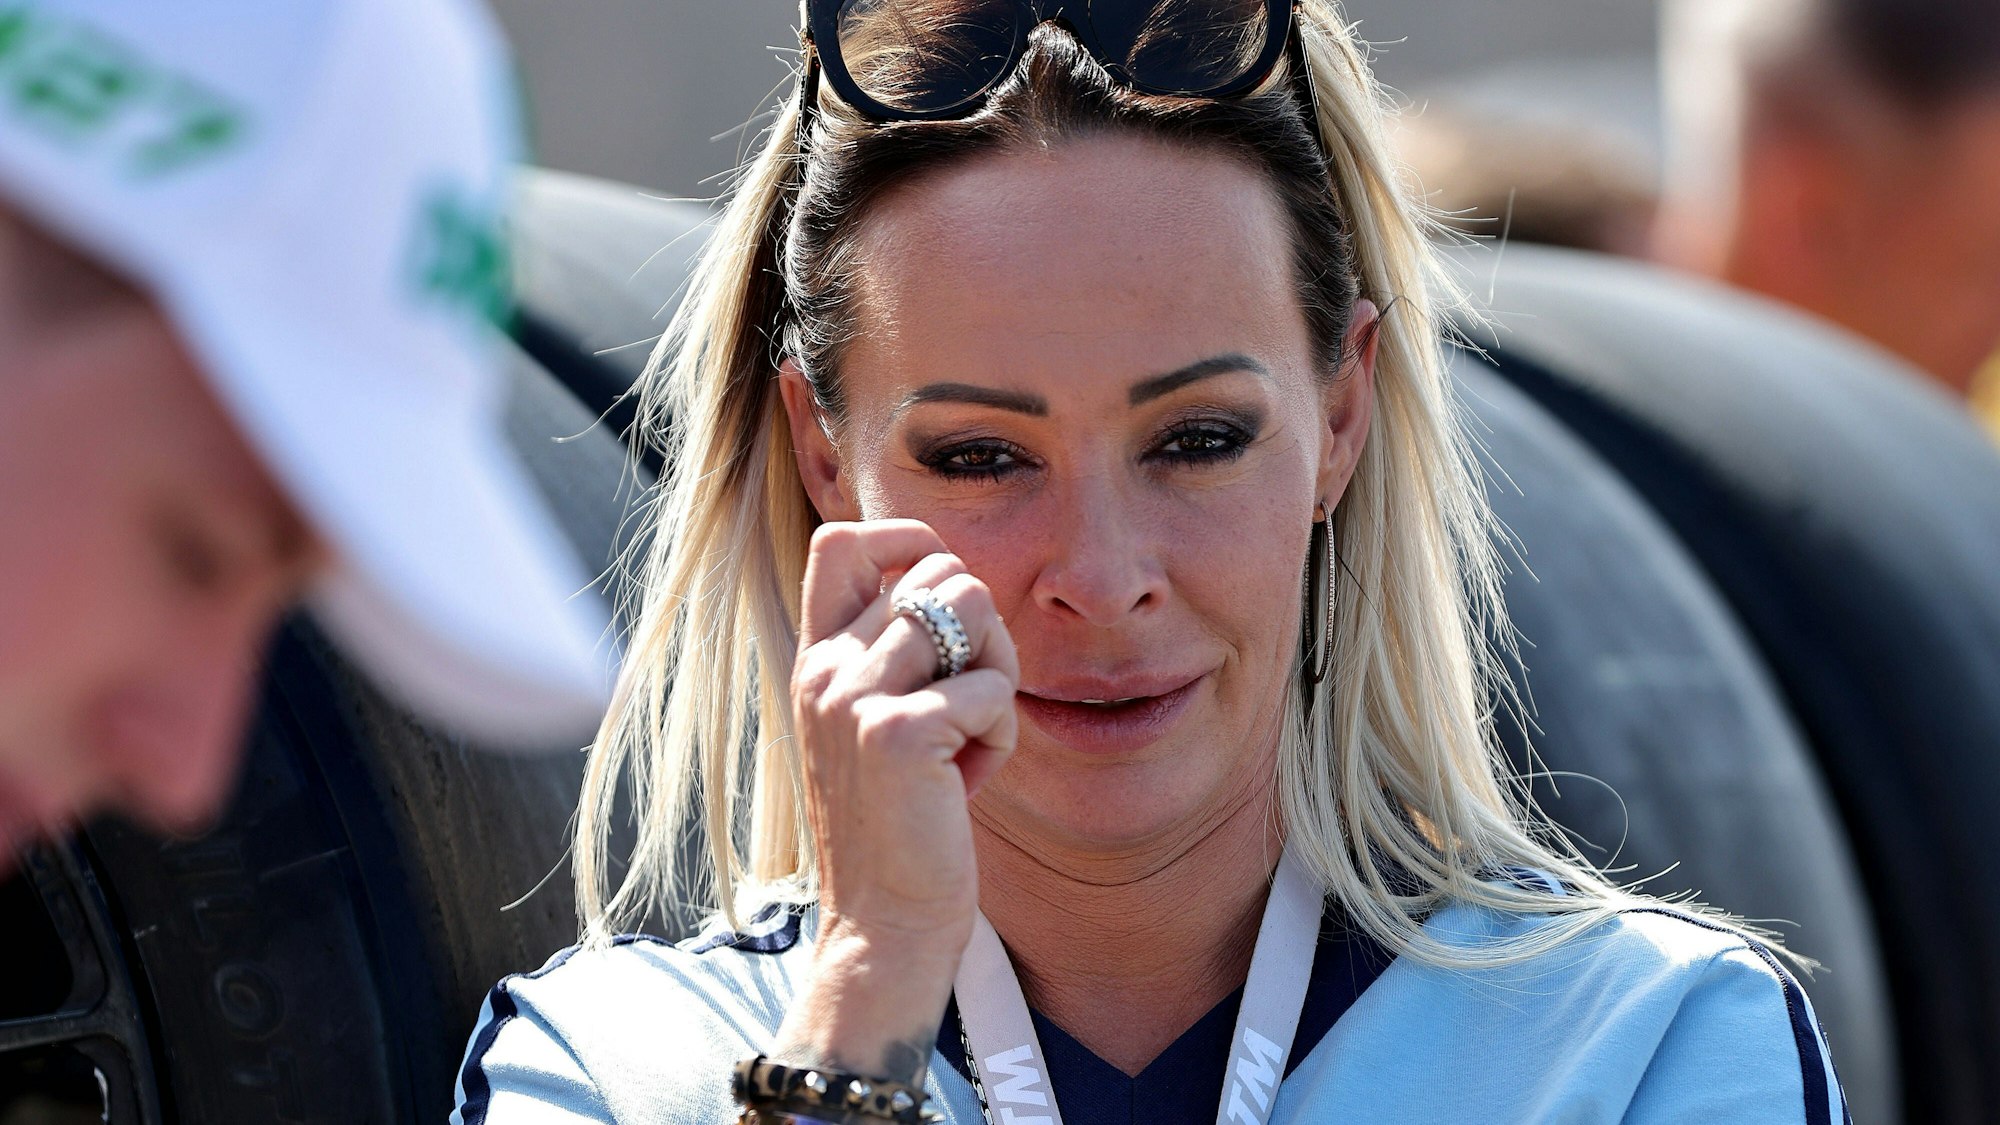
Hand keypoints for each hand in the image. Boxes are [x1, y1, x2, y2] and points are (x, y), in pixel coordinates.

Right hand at [777, 519, 1019, 1081]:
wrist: (882, 924)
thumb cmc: (901, 824)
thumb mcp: (879, 723)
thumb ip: (895, 653)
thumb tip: (955, 580)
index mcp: (817, 659)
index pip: (844, 539)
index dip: (912, 544)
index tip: (949, 602)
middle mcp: (826, 667)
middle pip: (941, 571)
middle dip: (984, 630)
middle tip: (972, 703)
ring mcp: (855, 696)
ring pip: (973, 610)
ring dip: (997, 677)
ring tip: (970, 739)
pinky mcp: (898, 733)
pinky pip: (993, 689)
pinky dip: (1001, 735)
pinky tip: (969, 783)